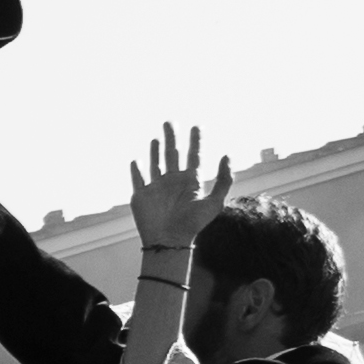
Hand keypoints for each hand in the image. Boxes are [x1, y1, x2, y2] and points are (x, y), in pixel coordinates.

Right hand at [125, 121, 231, 256]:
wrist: (168, 241)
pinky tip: (136, 160)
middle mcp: (173, 182)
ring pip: (156, 164)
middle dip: (172, 138)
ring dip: (155, 150)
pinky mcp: (141, 196)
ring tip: (156, 138)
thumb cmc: (192, 224)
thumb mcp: (214, 202)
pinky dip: (136, 169)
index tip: (197, 126)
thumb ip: (224, 179)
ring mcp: (157, 188)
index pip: (194, 156)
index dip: (196, 141)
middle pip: (173, 154)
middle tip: (170, 122)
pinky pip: (137, 179)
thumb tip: (227, 155)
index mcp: (191, 181)